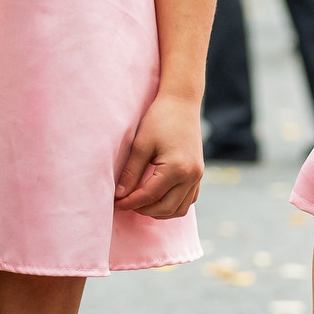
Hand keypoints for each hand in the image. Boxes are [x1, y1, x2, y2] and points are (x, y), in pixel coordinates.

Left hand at [112, 90, 204, 219]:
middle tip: (125, 203)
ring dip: (159, 211)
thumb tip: (119, 195)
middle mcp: (191, 176)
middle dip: (143, 210)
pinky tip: (157, 198)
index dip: (130, 202)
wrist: (182, 102)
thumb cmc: (160, 119)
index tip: (115, 204)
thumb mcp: (141, 144)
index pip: (149, 196)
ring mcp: (198, 176)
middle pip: (165, 208)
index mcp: (177, 169)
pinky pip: (188, 200)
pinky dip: (172, 205)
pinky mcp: (199, 174)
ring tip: (140, 203)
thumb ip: (131, 173)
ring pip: (179, 209)